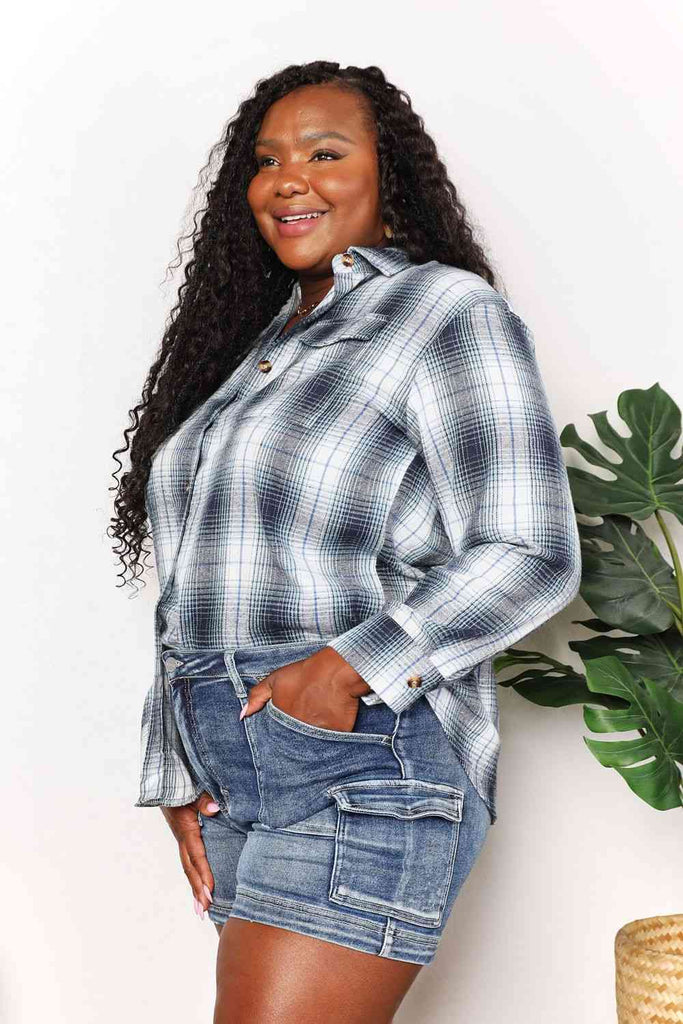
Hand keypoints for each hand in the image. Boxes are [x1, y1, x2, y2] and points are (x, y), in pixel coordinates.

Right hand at [160, 791, 220, 918]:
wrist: (165, 782)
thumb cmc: (180, 785)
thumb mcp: (192, 791)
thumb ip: (203, 800)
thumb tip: (214, 809)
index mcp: (186, 830)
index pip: (197, 857)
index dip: (204, 875)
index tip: (210, 893)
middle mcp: (183, 838)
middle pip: (190, 869)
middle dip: (198, 890)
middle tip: (204, 911)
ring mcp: (182, 839)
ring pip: (188, 867)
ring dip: (194, 888)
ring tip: (199, 909)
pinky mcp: (184, 836)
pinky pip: (189, 860)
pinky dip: (193, 876)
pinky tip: (198, 886)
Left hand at [240, 646, 372, 732]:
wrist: (335, 671)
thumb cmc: (305, 673)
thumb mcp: (275, 679)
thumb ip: (256, 697)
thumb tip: (242, 715)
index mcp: (282, 721)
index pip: (276, 738)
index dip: (280, 734)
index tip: (286, 729)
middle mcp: (297, 732)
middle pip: (294, 743)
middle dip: (295, 739)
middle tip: (303, 725)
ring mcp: (317, 735)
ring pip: (312, 745)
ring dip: (312, 739)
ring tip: (317, 724)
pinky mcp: (335, 736)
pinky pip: (331, 742)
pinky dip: (330, 738)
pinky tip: (330, 725)